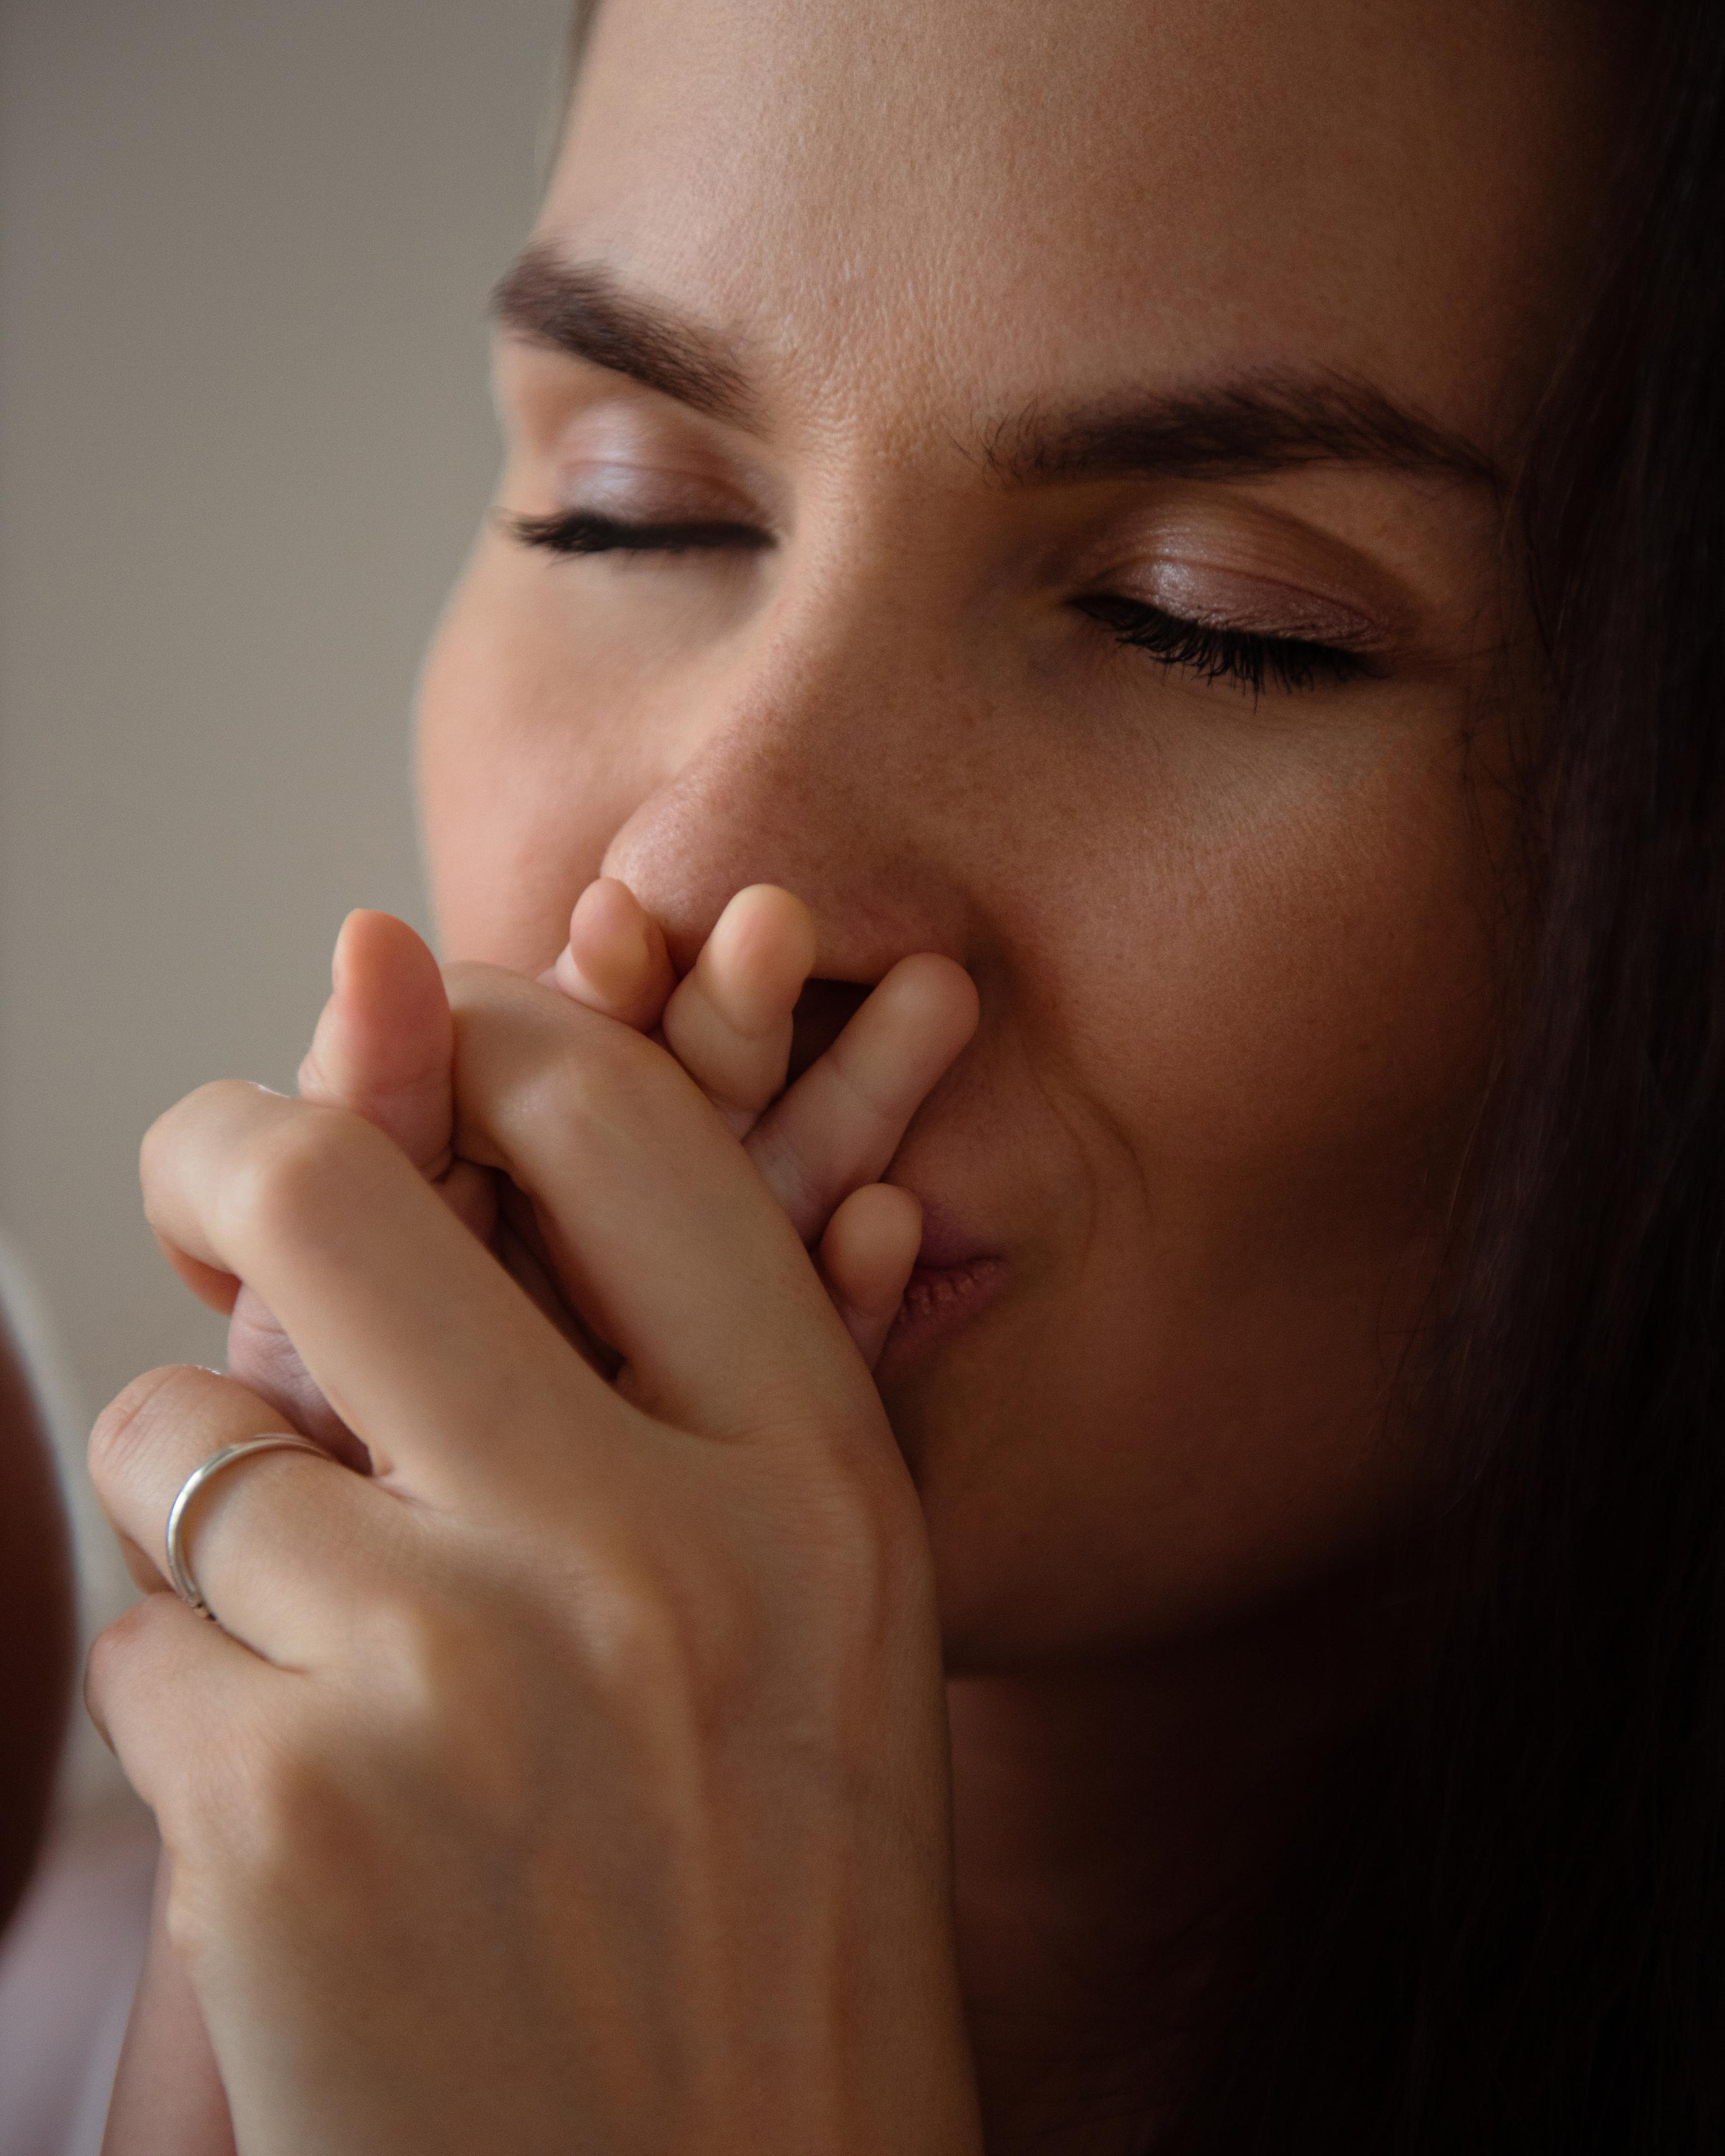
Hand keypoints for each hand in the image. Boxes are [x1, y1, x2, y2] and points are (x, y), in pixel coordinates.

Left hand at [90, 968, 983, 2154]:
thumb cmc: (768, 1902)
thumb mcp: (804, 1606)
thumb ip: (674, 1359)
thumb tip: (535, 1106)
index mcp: (815, 1477)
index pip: (615, 1122)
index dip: (486, 1031)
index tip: (414, 1041)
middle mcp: (651, 1543)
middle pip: (342, 1198)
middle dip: (229, 1144)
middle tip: (209, 1162)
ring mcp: (458, 1671)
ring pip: (191, 1439)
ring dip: (207, 1498)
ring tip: (312, 1627)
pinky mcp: (286, 1818)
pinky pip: (145, 1639)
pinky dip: (193, 1698)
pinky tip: (308, 1814)